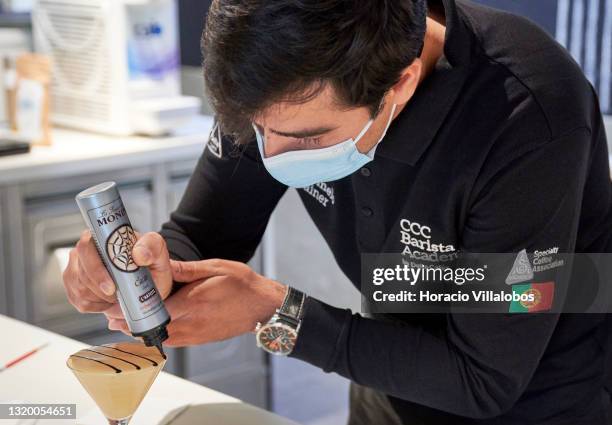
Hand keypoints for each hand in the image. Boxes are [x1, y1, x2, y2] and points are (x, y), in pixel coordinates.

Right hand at [62, 230, 173, 314]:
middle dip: (99, 289)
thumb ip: (152, 246)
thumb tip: (139, 254)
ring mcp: (76, 267)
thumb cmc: (150, 264)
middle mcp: (86, 250)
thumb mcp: (158, 252)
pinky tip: (108, 300)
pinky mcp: (74, 284)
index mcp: (102, 236)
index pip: (86, 247)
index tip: (111, 287)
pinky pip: (78, 300)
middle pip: (80, 272)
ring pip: (79, 288)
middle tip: (118, 296)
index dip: (95, 269)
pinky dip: (96, 305)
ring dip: (100, 298)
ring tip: (117, 295)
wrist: (148, 282)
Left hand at [106, 259, 286, 346]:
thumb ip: (187, 269)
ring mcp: (196, 335)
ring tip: (126, 321)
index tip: (114, 310)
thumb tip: (163, 264)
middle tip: (112, 316)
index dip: (132, 313)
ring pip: (160, 338)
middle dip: (131, 324)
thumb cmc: (242, 286)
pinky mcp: (200, 340)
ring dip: (143, 331)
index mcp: (193, 304)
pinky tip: (153, 326)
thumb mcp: (216, 268)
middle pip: (152, 330)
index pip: (154, 313)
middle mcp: (192, 324)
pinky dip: (159, 335)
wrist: (263, 308)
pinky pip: (173, 341)